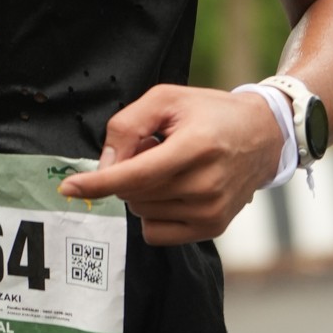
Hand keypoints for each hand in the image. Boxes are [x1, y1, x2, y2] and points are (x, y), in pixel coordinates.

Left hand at [59, 84, 284, 244]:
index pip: (135, 175)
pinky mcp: (213, 228)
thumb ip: (127, 126)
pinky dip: (152, 213)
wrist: (263, 135)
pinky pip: (156, 233)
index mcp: (196, 147)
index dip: (98, 183)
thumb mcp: (167, 99)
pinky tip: (173, 190)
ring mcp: (211, 211)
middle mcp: (206, 185)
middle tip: (154, 149)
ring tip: (171, 166)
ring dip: (142, 191)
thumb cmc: (210, 114)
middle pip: (133, 193)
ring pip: (142, 212)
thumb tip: (104, 166)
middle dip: (128, 172)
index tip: (69, 188)